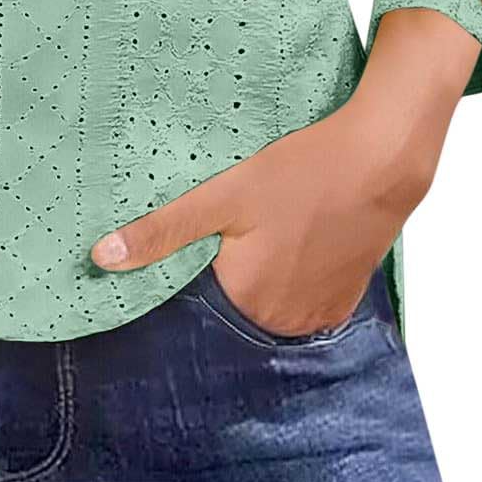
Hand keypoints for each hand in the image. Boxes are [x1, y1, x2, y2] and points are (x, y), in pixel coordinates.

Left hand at [89, 7, 479, 335]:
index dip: (193, 260)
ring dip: (263, 269)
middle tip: (237, 220)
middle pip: (235, 296)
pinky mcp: (345, 299)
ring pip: (269, 297)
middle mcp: (282, 320)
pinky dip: (295, 271)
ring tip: (267, 225)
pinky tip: (295, 234)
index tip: (199, 231)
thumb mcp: (223, 194)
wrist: (380, 160)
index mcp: (245, 298)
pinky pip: (303, 294)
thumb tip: (101, 260)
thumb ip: (163, 231)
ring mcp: (318, 313)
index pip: (196, 292)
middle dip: (227, 265)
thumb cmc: (300, 171)